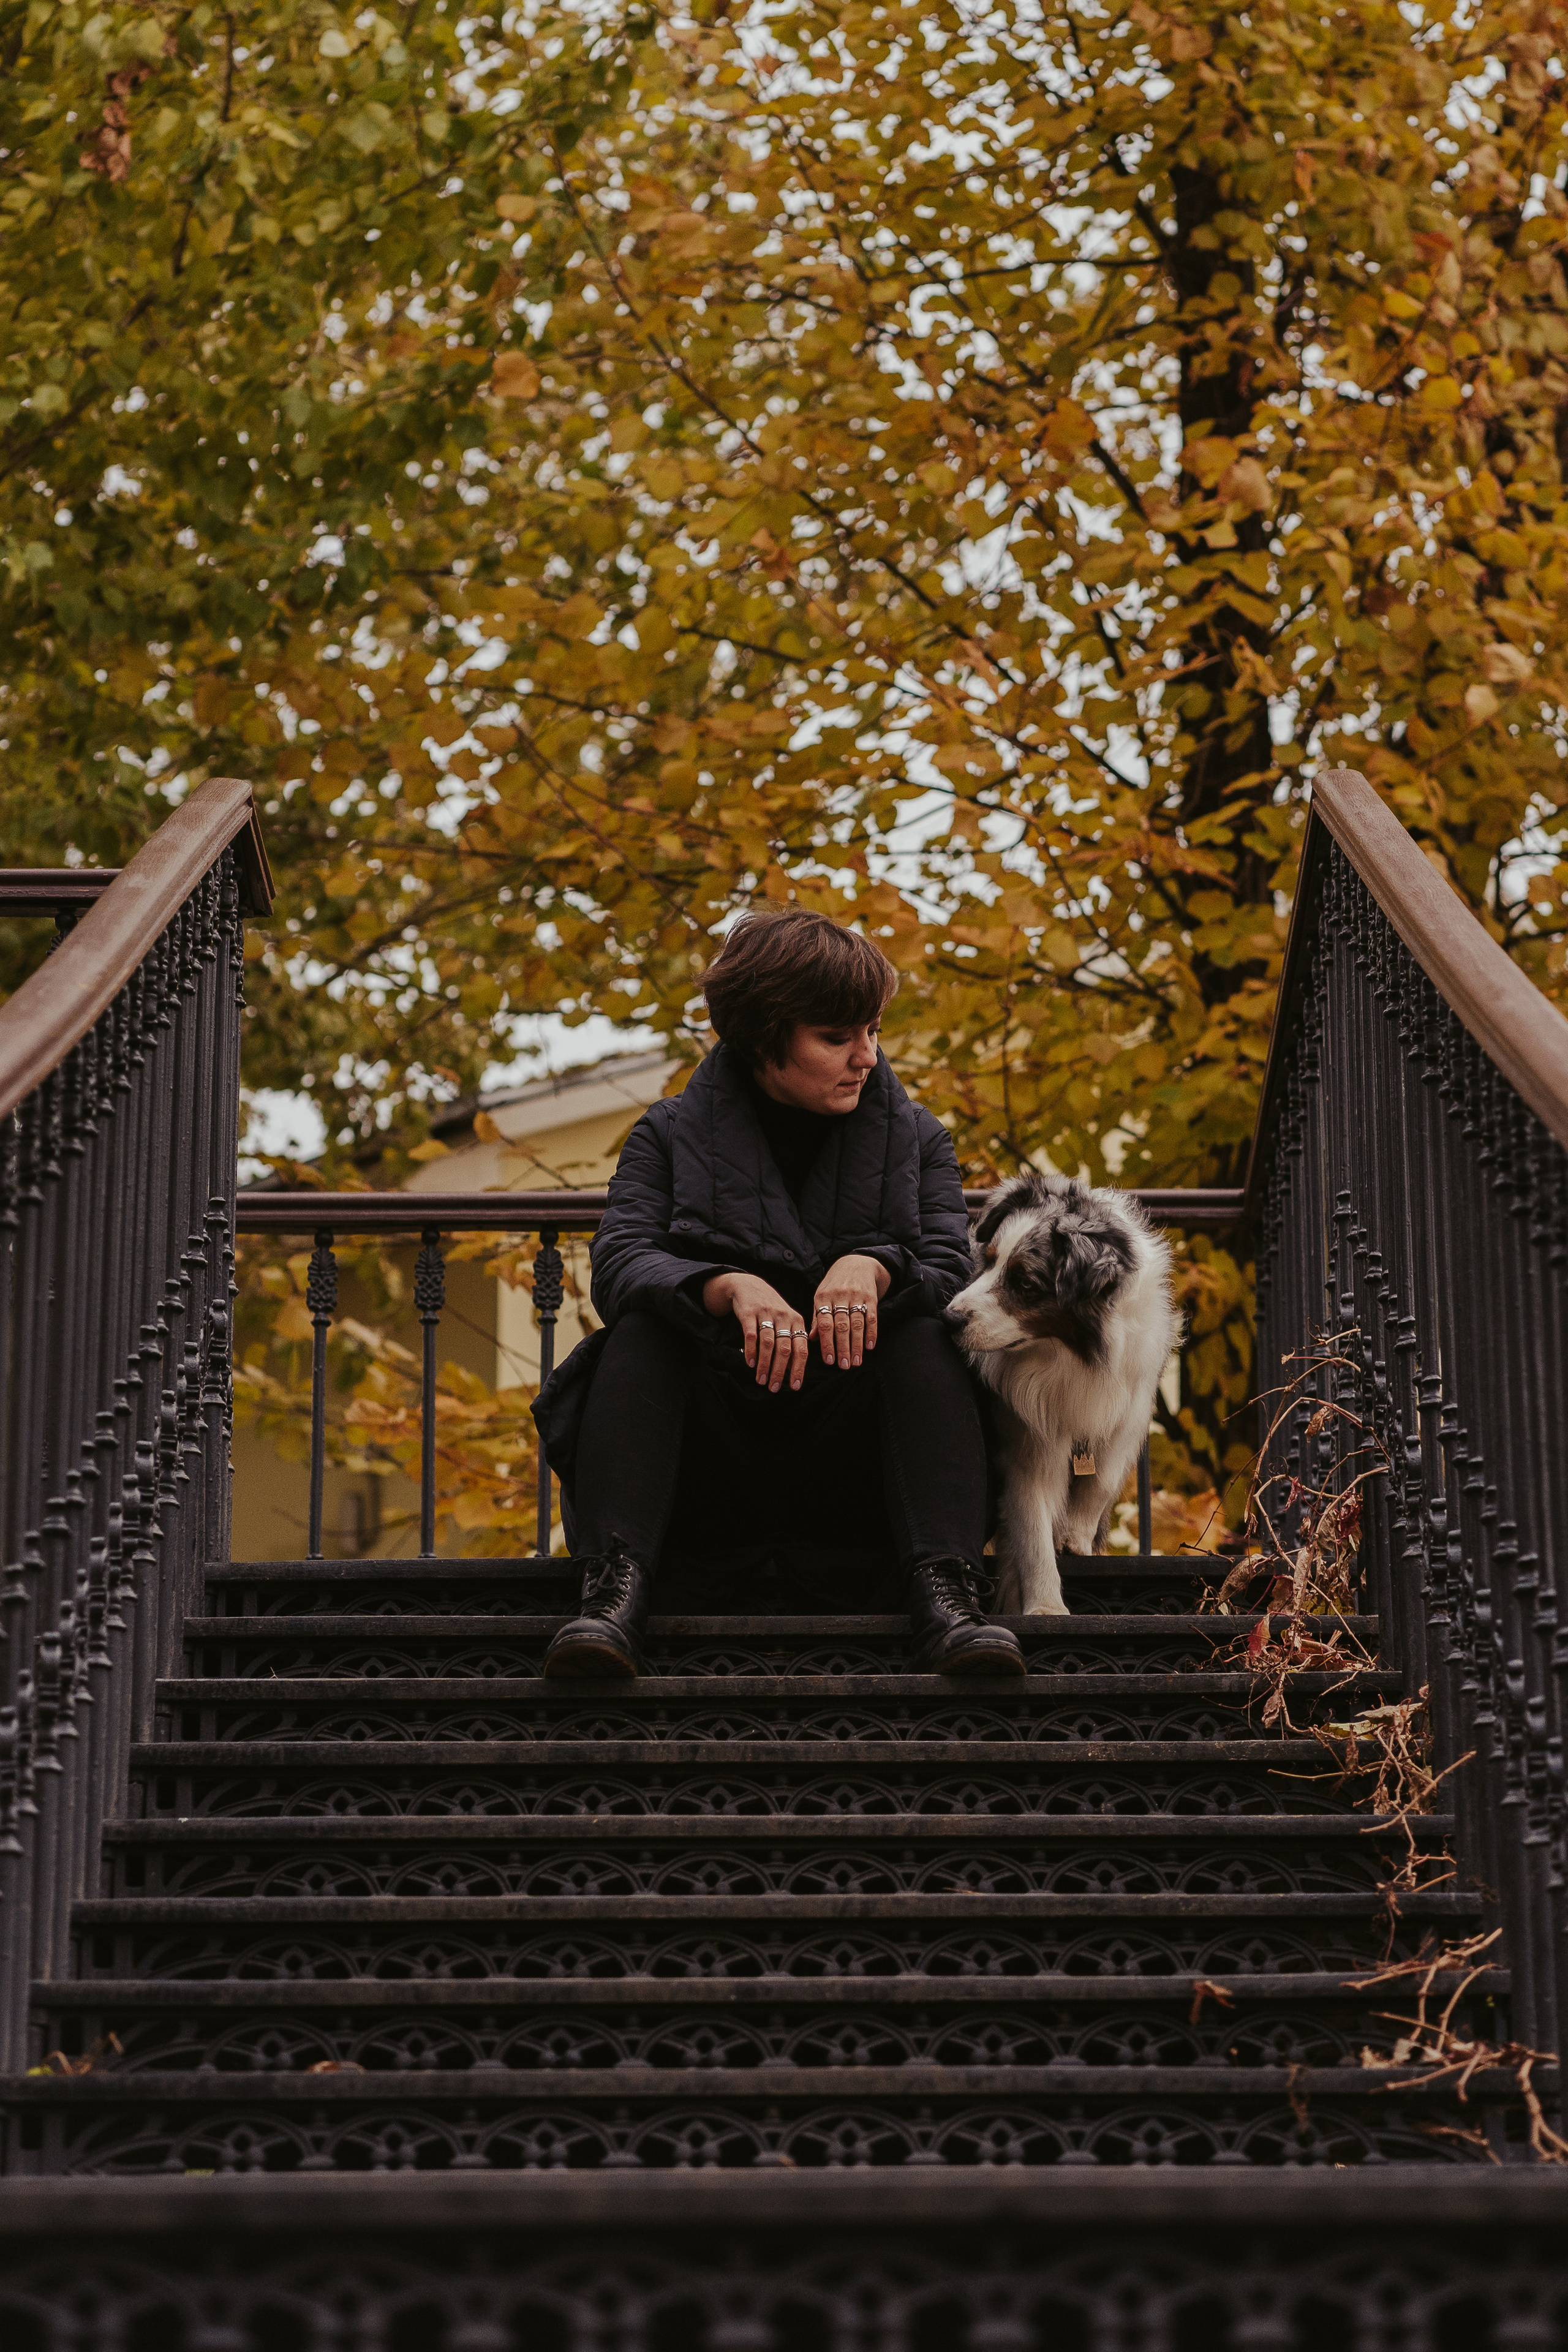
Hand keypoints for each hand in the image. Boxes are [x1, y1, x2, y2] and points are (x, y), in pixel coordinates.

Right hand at [701, 1271, 810, 1391]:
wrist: (749, 1286)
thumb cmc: (771, 1309)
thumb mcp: (786, 1320)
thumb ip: (791, 1342)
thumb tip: (794, 1369)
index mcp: (796, 1321)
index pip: (801, 1348)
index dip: (798, 1368)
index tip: (795, 1386)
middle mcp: (783, 1316)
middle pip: (784, 1348)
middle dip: (780, 1371)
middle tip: (774, 1388)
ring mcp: (766, 1313)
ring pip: (768, 1344)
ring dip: (764, 1365)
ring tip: (761, 1380)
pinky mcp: (749, 1312)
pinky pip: (751, 1334)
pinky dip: (751, 1350)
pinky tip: (750, 1363)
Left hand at [813, 1253, 890, 1367]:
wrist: (856, 1263)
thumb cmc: (834, 1285)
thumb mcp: (821, 1297)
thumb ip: (816, 1317)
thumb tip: (812, 1339)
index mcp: (823, 1297)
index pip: (824, 1324)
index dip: (827, 1343)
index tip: (829, 1361)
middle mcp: (840, 1296)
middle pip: (841, 1326)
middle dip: (843, 1348)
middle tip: (843, 1366)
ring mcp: (857, 1296)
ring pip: (857, 1324)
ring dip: (857, 1345)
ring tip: (856, 1361)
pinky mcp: (871, 1297)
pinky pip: (872, 1317)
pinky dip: (871, 1333)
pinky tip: (870, 1347)